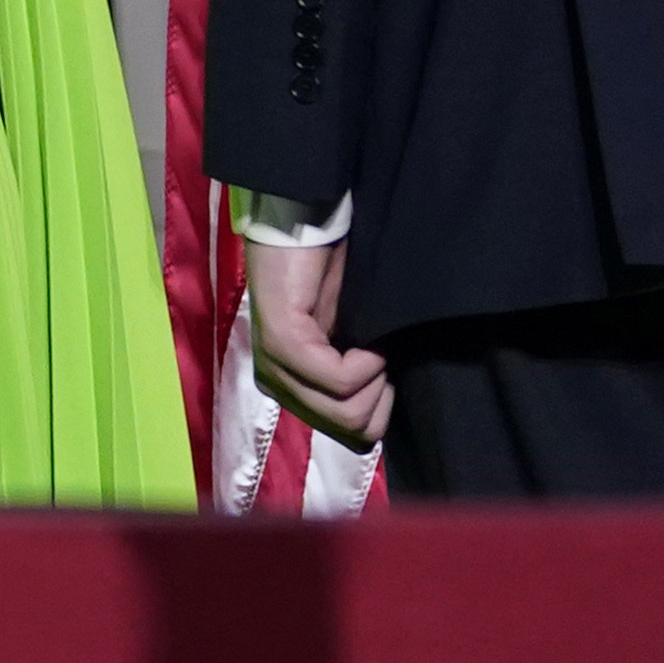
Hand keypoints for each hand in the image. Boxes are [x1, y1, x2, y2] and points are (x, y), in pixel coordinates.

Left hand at [242, 232, 385, 448]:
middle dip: (382, 398)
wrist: (305, 226)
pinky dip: (368, 364)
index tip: (386, 370)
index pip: (349, 437)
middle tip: (383, 356)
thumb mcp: (350, 339)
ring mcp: (276, 366)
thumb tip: (383, 417)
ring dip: (377, 381)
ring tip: (375, 345)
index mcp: (291, 388)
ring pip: (347, 413)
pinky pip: (340, 380)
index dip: (380, 409)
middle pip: (351, 431)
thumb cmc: (332, 278)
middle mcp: (277, 384)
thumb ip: (356, 379)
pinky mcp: (284, 344)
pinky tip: (370, 340)